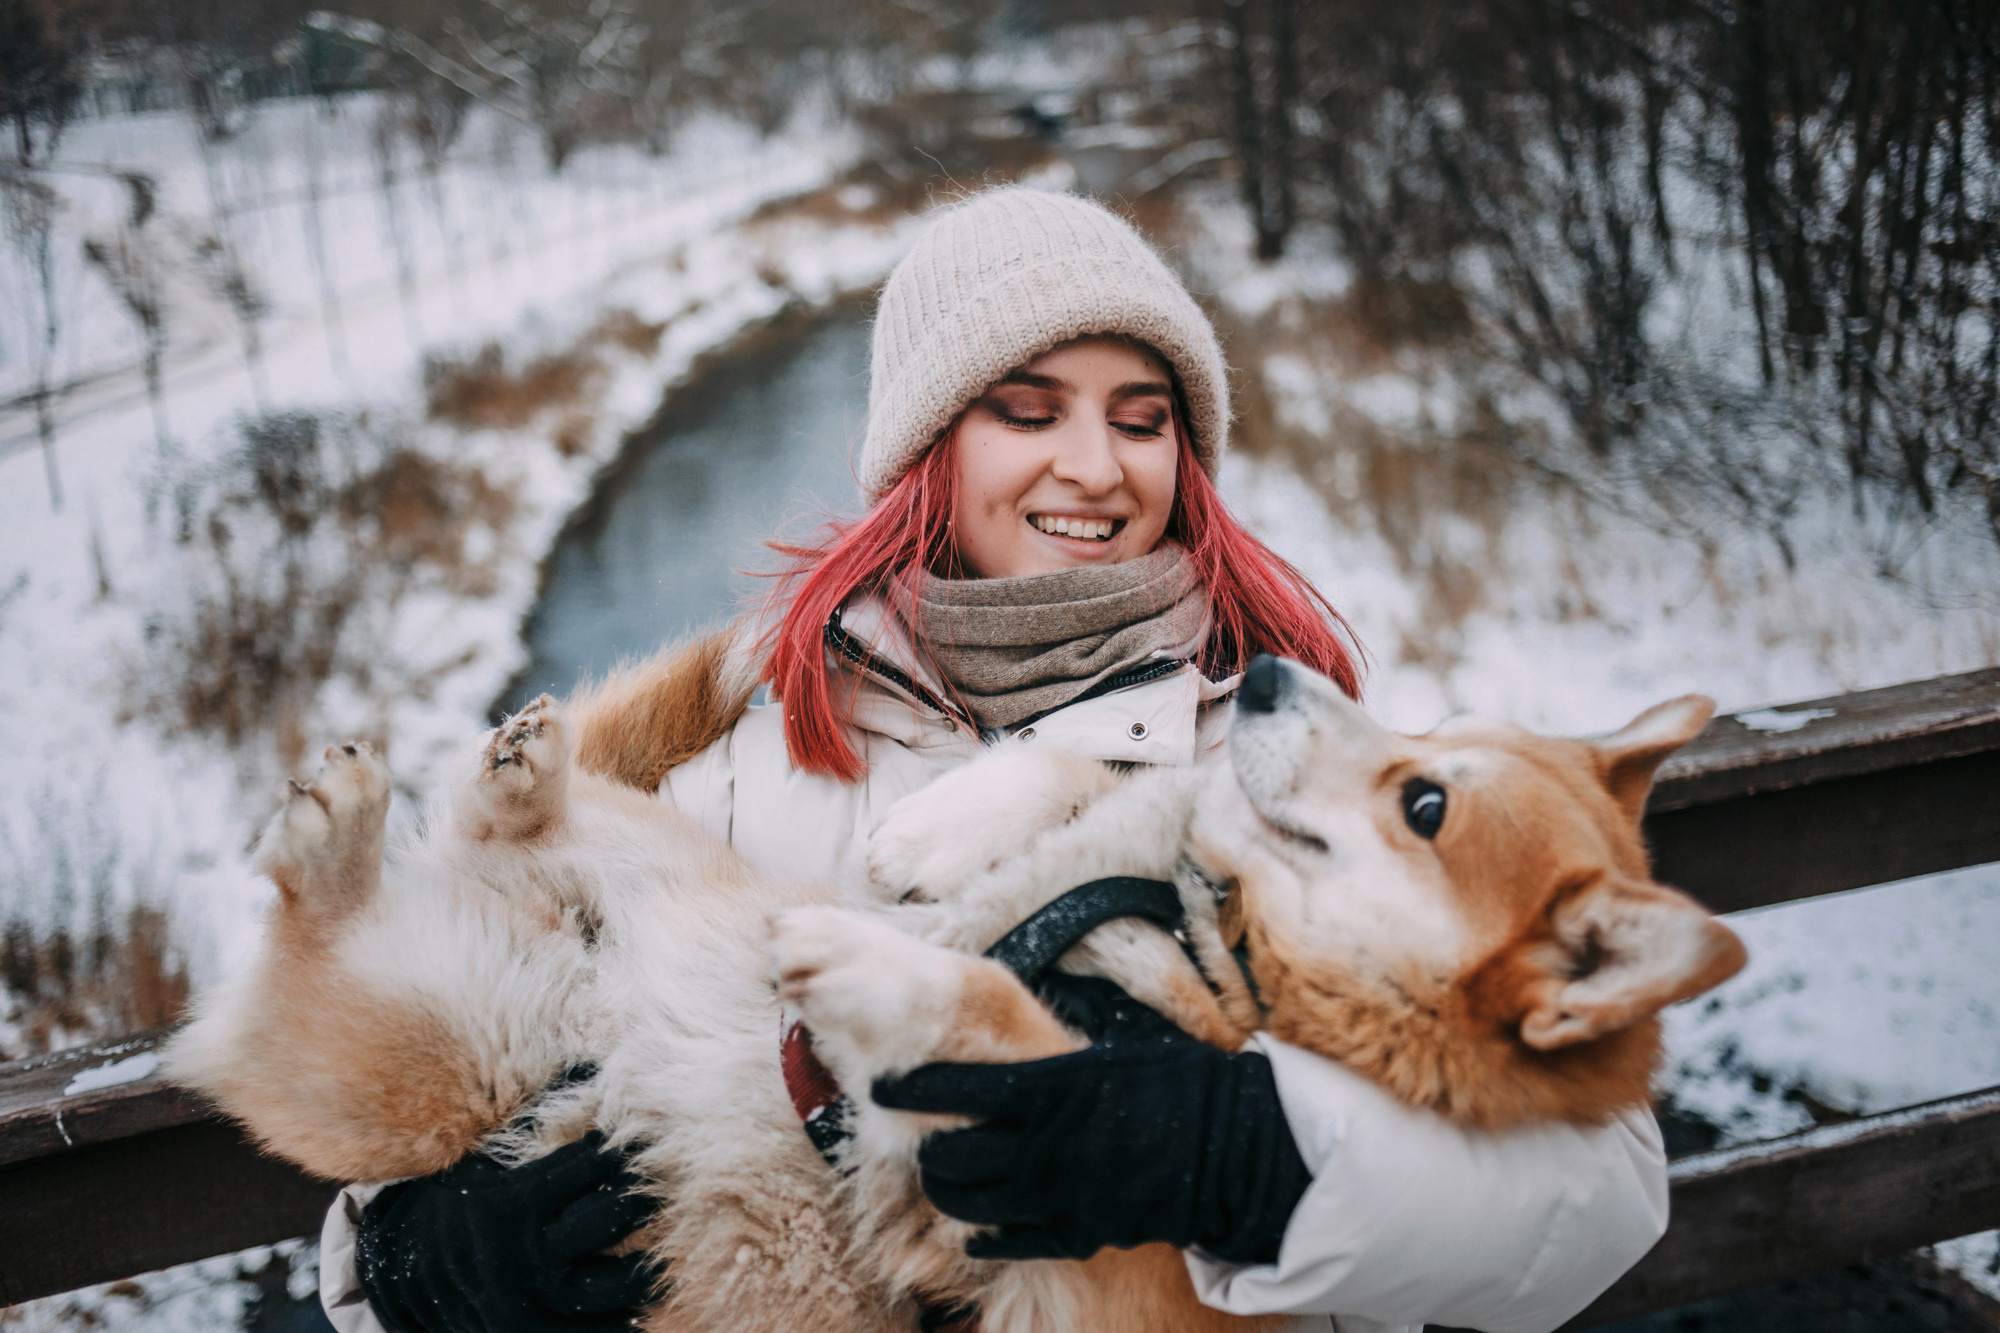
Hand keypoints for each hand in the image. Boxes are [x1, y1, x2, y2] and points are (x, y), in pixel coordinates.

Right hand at [354, 1131, 660, 1332]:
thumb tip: (590, 1065)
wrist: (405, 1272)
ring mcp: (532, 1301)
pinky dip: (622, 1320)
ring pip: (614, 1284)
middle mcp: (525, 1253)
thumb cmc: (456, 1200)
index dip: (622, 1147)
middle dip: (645, 1196)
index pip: (590, 1165)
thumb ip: (534, 1122)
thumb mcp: (484, 1159)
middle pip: (611, 1218)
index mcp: (513, 1202)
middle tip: (674, 1180)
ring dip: (648, 1266)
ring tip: (669, 1245)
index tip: (646, 1130)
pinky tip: (645, 1303)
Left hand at [871, 974, 1309, 1264]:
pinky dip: (983, 1236)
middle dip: (925, 1149)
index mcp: (1050, 1088)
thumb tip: (1006, 1057)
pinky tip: (976, 1229)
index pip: (954, 1089)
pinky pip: (1007, 1242)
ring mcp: (1058, 1195)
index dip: (909, 1088)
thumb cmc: (1175, 1086)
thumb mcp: (1109, 1055)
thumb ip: (1051, 1067)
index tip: (883, 1087)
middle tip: (920, 1139)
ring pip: (966, 1203)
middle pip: (950, 1156)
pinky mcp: (1076, 1233)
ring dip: (945, 1191)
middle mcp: (1044, 1145)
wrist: (1231, 1149)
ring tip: (944, 1179)